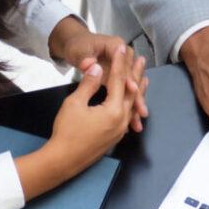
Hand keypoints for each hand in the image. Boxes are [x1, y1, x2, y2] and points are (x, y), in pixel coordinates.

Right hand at [15, 45, 145, 200]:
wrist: (64, 159)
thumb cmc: (67, 132)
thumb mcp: (75, 103)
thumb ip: (89, 84)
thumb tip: (97, 67)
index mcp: (113, 110)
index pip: (118, 80)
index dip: (118, 62)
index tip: (120, 48)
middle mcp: (122, 120)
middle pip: (132, 92)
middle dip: (135, 74)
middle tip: (140, 60)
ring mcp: (120, 130)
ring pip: (132, 105)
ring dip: (138, 90)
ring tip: (144, 79)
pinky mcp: (115, 136)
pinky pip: (128, 116)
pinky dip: (132, 104)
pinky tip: (131, 103)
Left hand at [48, 18, 148, 131]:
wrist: (76, 44)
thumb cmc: (78, 46)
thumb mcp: (79, 51)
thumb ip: (84, 58)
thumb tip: (89, 64)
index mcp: (115, 45)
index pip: (124, 64)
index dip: (128, 77)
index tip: (131, 88)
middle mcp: (123, 55)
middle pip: (131, 77)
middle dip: (137, 95)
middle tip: (141, 110)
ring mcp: (123, 66)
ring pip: (132, 86)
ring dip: (135, 104)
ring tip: (138, 119)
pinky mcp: (120, 75)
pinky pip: (126, 91)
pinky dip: (129, 104)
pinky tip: (133, 118)